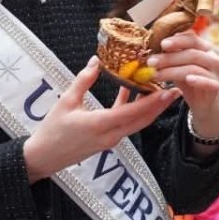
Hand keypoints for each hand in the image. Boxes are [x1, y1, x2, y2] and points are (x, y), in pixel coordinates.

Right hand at [23, 56, 180, 181]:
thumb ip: (83, 81)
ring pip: (136, 123)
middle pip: (142, 120)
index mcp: (101, 125)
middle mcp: (111, 135)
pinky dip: (132, 110)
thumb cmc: (52, 130)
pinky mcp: (107, 140)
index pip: (134, 113)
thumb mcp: (66, 101)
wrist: (43, 158)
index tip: (169, 91)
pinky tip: (131, 92)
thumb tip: (97, 61)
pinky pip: (125, 124)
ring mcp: (110, 140)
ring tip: (161, 90)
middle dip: (160, 105)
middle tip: (175, 89)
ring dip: (149, 108)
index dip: (153, 102)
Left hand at [146, 31, 218, 139]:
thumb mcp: (179, 66)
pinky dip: (198, 80)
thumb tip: (150, 48)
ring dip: (173, 71)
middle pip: (191, 53)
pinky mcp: (216, 87)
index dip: (177, 40)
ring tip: (156, 75)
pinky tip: (188, 80)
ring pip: (194, 68)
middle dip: (169, 58)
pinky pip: (208, 82)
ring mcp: (216, 72)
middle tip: (151, 62)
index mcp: (204, 48)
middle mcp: (212, 57)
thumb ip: (170, 56)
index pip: (192, 39)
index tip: (161, 44)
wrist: (205, 104)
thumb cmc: (190, 80)